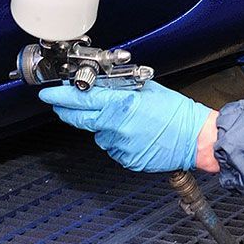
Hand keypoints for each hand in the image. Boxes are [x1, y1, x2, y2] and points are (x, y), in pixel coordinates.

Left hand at [39, 80, 214, 172]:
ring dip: (103, 126)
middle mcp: (116, 125)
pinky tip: (134, 133)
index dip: (61, 96)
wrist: (194, 138)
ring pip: (99, 133)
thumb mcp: (145, 89)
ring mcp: (119, 145)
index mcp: (121, 104)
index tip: (49, 95)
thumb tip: (98, 84)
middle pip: (80, 119)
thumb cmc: (175, 113)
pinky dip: (118, 139)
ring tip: (127, 120)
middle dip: (68, 111)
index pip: (81, 99)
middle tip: (61, 104)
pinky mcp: (125, 159)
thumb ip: (118, 87)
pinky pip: (113, 146)